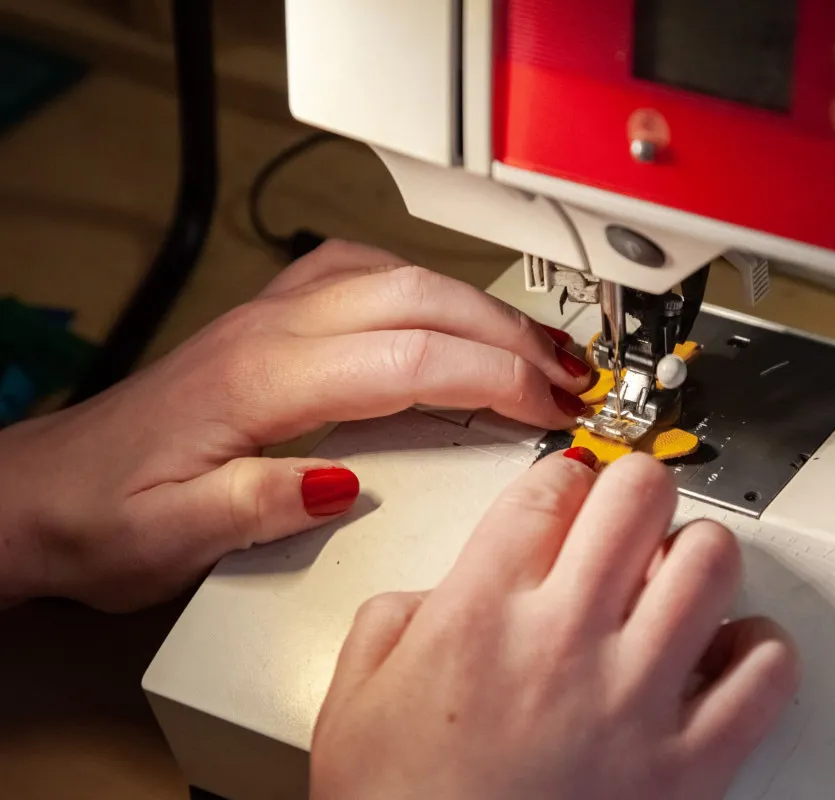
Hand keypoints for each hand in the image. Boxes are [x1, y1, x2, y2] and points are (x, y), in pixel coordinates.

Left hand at [0, 240, 592, 610]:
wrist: (45, 490)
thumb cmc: (105, 515)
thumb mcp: (170, 537)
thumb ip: (256, 503)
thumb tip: (344, 483)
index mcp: (257, 380)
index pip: (406, 359)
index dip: (492, 378)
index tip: (549, 407)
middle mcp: (271, 331)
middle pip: (419, 298)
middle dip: (509, 335)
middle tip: (571, 378)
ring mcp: (273, 315)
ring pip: (400, 274)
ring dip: (479, 306)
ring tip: (538, 347)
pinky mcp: (274, 320)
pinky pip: (367, 273)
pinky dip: (430, 287)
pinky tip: (453, 313)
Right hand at [311, 452, 798, 799]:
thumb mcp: (353, 704)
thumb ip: (393, 620)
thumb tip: (443, 591)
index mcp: (480, 615)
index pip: (551, 487)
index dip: (564, 479)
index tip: (567, 496)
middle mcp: (565, 641)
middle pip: (639, 495)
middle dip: (635, 492)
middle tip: (629, 519)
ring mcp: (635, 699)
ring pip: (711, 562)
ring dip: (697, 557)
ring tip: (676, 581)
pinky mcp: (691, 765)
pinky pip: (765, 672)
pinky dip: (758, 649)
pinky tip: (726, 655)